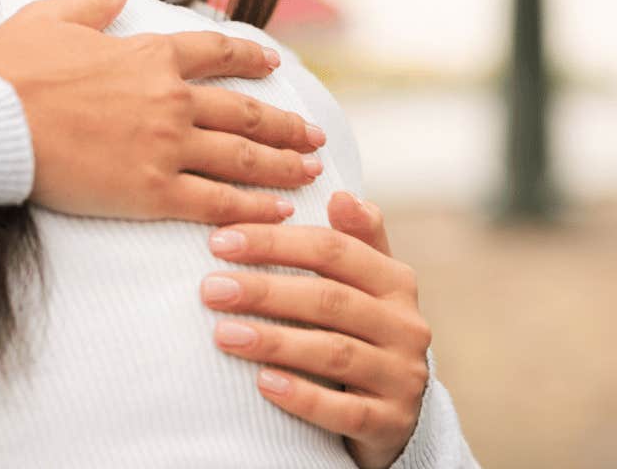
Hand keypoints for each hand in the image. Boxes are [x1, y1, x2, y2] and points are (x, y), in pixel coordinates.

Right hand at [0, 0, 325, 224]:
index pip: (216, 52)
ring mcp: (165, 147)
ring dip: (284, 165)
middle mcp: (170, 99)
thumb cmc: (10, 70)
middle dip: (286, 124)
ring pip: (243, 158)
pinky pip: (217, 202)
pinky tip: (279, 211)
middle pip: (245, 111)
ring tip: (311, 171)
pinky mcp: (151, 192)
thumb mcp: (52, 18)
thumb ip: (94, 0)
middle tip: (313, 135)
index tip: (273, 64)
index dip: (250, 57)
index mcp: (150, 54)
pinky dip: (254, 207)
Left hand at [201, 192, 429, 468]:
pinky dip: (302, 396)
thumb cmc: (362, 333)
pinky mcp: (390, 423)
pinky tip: (262, 384)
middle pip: (330, 299)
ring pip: (334, 353)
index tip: (220, 241)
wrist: (391, 413)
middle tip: (210, 288)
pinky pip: (344, 411)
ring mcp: (401, 377)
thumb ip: (356, 239)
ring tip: (223, 334)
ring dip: (275, 341)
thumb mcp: (367, 284)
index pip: (334, 250)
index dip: (276, 242)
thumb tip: (340, 194)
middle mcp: (406, 326)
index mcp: (396, 283)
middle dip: (266, 291)